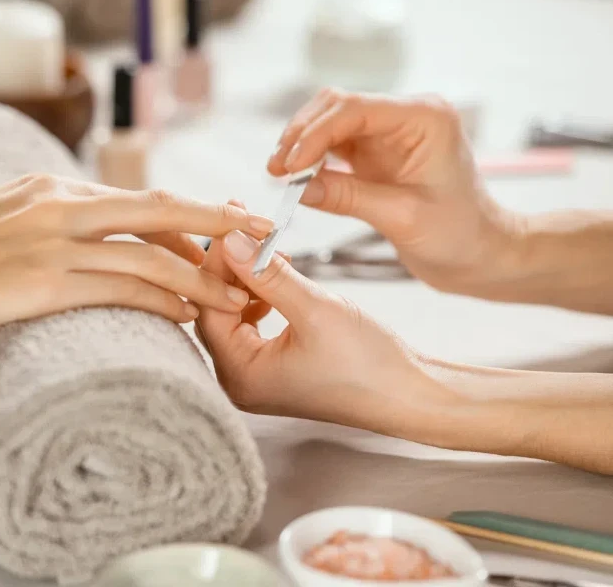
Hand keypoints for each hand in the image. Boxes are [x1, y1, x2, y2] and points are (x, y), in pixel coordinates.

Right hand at [0, 173, 273, 351]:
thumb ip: (43, 223)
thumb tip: (84, 243)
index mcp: (49, 186)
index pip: (136, 199)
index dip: (187, 216)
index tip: (221, 229)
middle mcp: (59, 204)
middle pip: (161, 211)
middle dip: (219, 224)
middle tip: (265, 238)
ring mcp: (52, 241)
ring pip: (150, 256)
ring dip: (202, 277)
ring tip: (240, 298)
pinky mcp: (42, 282)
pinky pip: (120, 289)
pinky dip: (162, 301)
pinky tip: (189, 315)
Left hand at [196, 230, 458, 436]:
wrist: (411, 396)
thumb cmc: (368, 364)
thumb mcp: (315, 309)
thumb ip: (268, 274)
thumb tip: (231, 240)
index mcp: (241, 376)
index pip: (209, 309)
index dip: (217, 265)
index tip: (230, 225)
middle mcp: (240, 380)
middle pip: (216, 311)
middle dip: (230, 269)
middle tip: (243, 227)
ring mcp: (257, 375)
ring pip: (234, 314)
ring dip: (246, 279)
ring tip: (264, 247)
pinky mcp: (276, 365)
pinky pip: (252, 322)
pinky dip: (261, 294)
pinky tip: (277, 274)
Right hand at [267, 88, 521, 295]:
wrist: (481, 254)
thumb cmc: (459, 235)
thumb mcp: (402, 217)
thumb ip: (348, 197)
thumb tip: (297, 187)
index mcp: (424, 118)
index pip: (355, 110)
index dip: (314, 135)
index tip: (288, 167)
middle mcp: (406, 116)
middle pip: (337, 106)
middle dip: (302, 135)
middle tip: (276, 171)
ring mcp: (389, 133)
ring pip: (330, 122)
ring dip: (301, 144)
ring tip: (279, 175)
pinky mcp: (376, 153)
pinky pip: (334, 146)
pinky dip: (312, 159)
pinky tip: (295, 178)